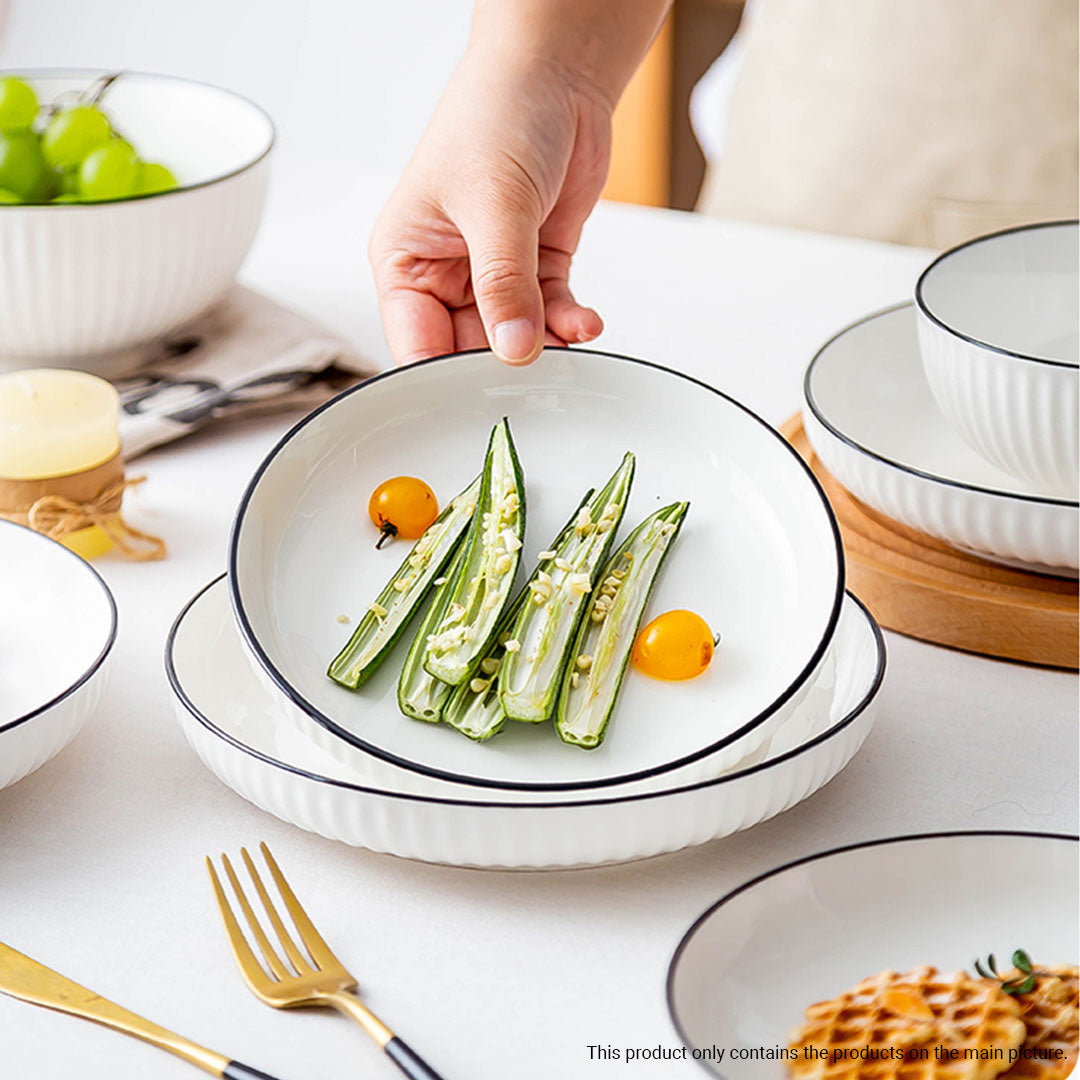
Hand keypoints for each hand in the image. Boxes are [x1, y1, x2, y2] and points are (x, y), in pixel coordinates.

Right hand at [369, 50, 611, 365]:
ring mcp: (492, 273)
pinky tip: (586, 323)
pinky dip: (569, 324)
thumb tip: (513, 349)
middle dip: (504, 364)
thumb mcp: (494, 205)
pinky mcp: (536, 266)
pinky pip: (549, 315)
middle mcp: (444, 274)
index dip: (445, 377)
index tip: (481, 400)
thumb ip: (503, 284)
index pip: (416, 343)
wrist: (557, 74)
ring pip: (514, 337)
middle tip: (537, 378)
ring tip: (570, 342)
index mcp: (405, 260)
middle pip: (468, 349)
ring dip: (545, 346)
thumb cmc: (496, 115)